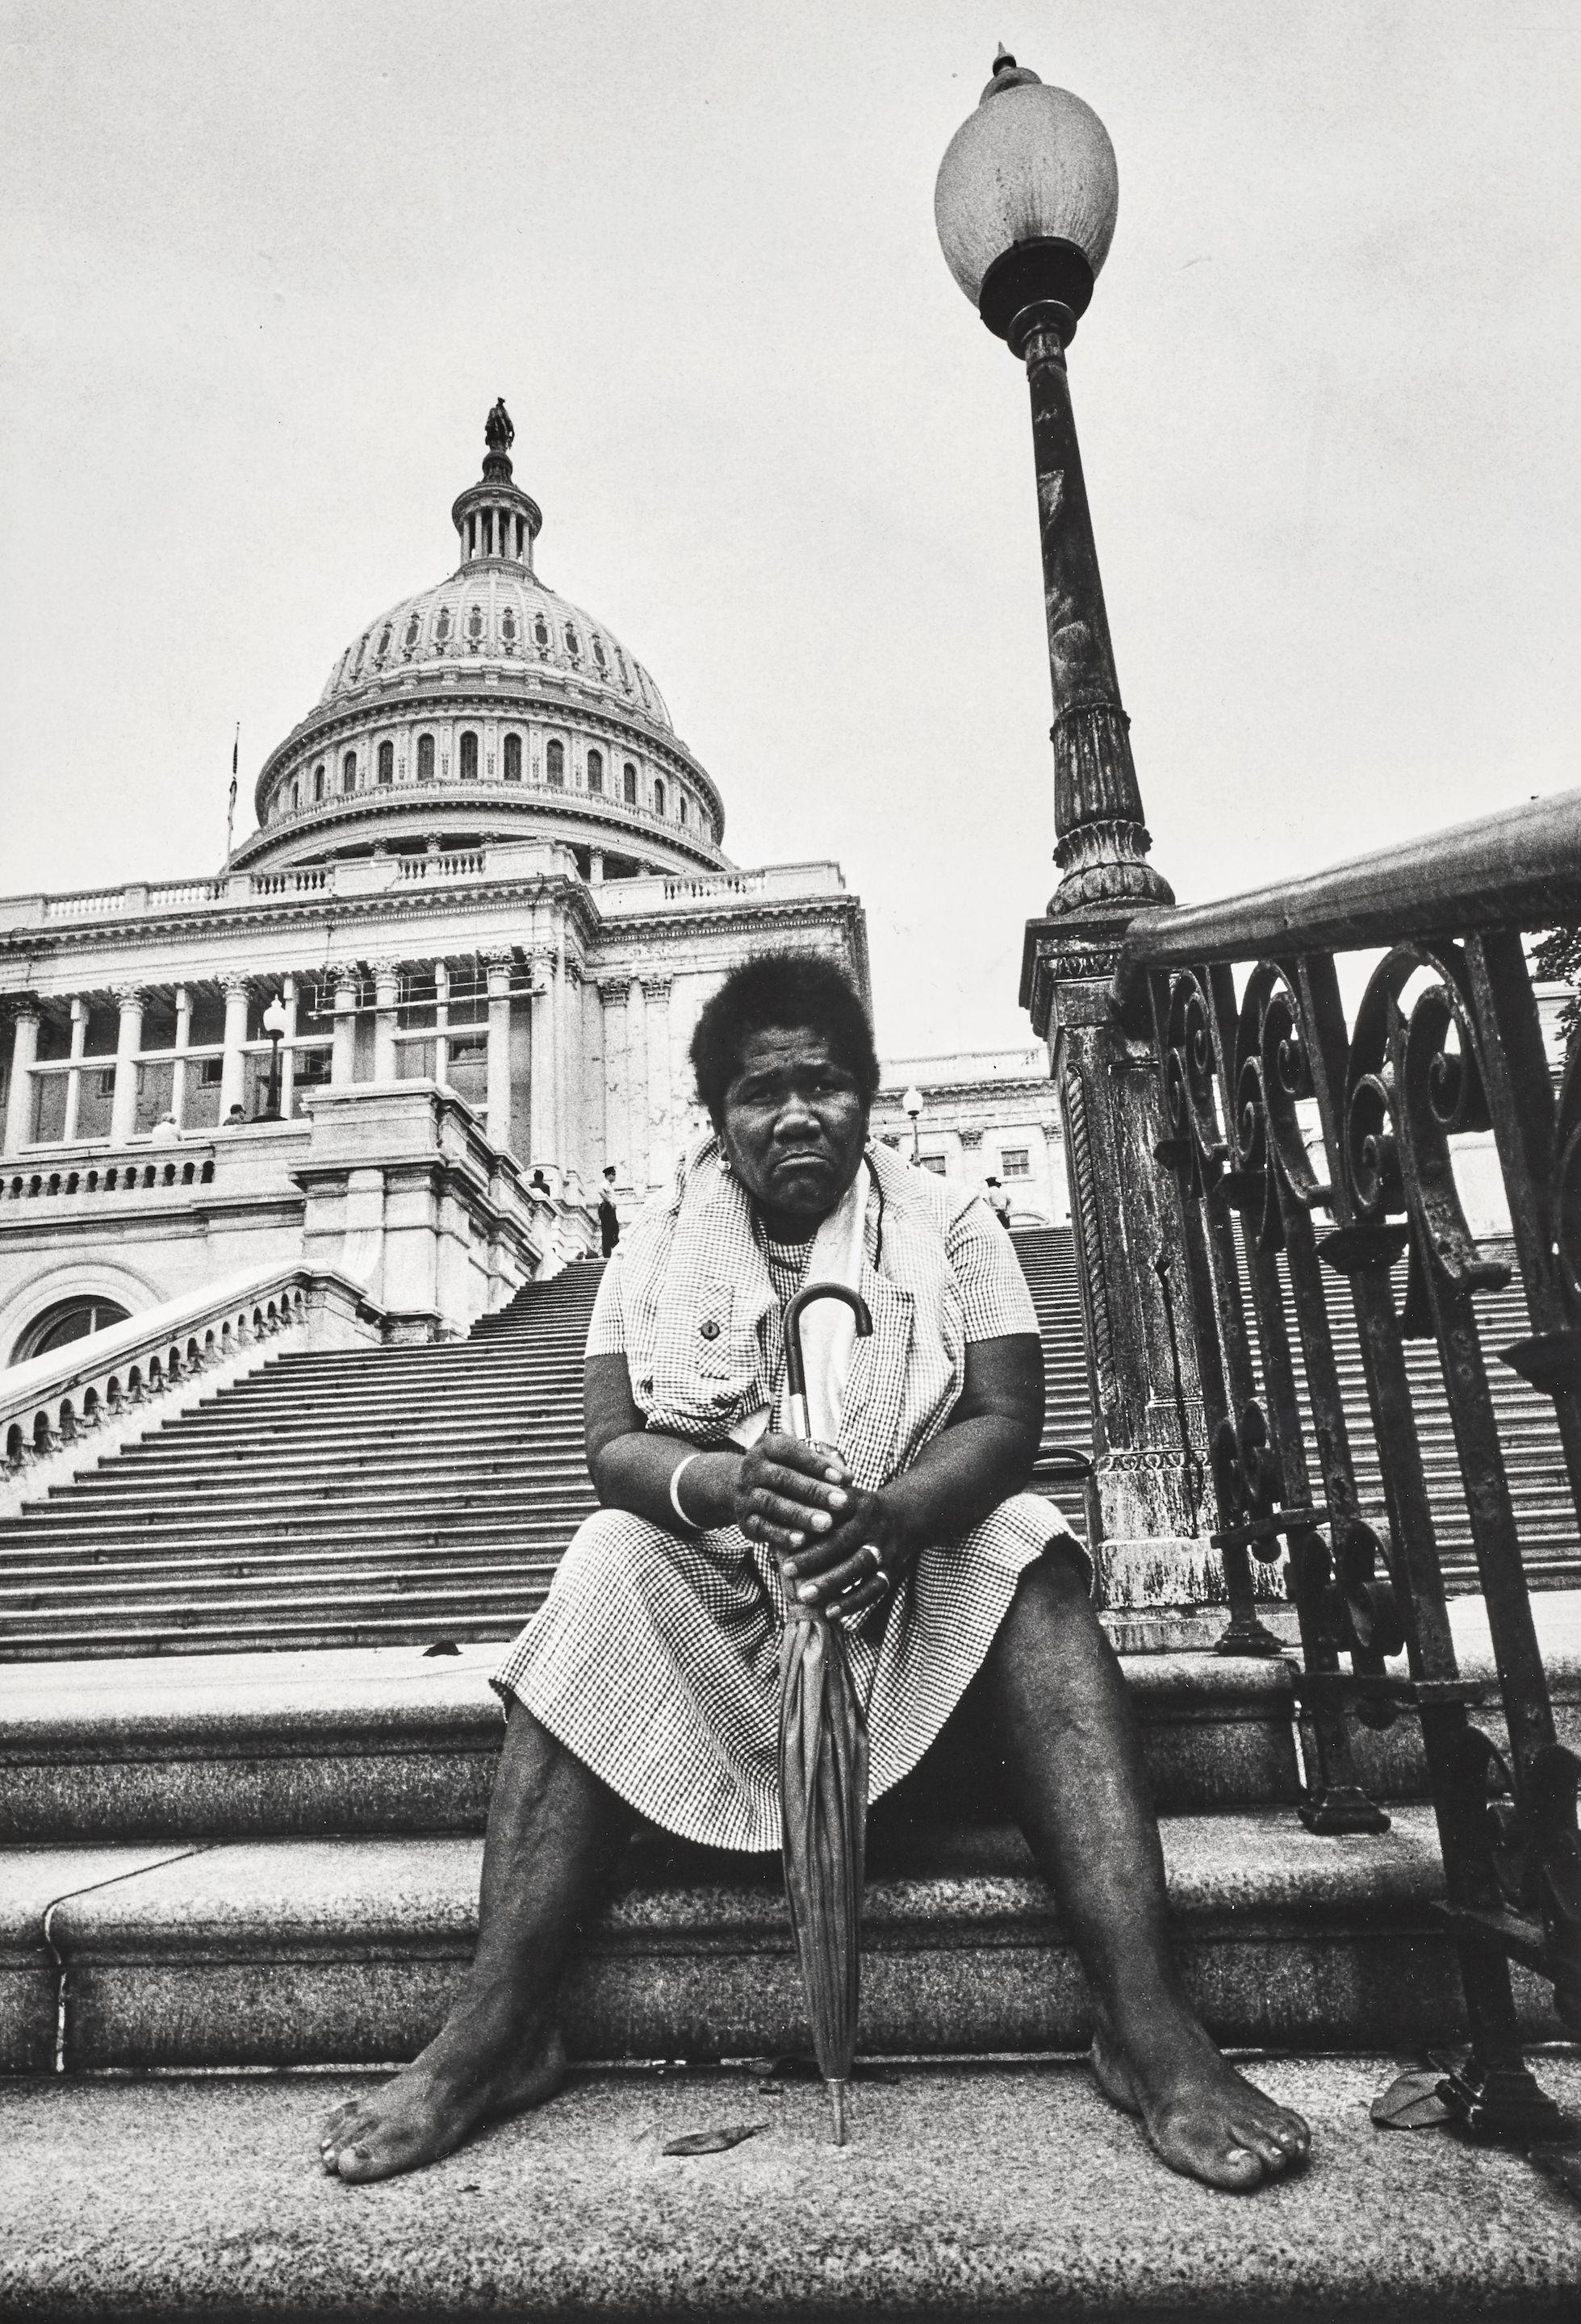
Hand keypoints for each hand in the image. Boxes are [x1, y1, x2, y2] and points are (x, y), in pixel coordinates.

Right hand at [734, 1432, 852, 1554]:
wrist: (740, 1486)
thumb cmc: (782, 1471)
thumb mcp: (798, 1460)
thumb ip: (823, 1465)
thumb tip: (849, 1477)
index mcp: (767, 1447)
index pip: (791, 1451)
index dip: (816, 1464)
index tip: (841, 1478)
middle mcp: (753, 1469)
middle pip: (783, 1478)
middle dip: (814, 1491)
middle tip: (841, 1502)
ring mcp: (746, 1495)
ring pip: (771, 1503)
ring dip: (800, 1514)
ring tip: (826, 1523)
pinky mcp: (744, 1520)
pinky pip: (761, 1527)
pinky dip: (780, 1534)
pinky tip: (801, 1540)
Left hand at [781, 1487, 921, 1623]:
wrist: (908, 1516)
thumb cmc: (860, 1510)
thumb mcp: (844, 1497)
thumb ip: (818, 1503)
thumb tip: (778, 1518)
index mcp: (857, 1503)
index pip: (831, 1513)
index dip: (809, 1526)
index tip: (785, 1537)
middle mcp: (872, 1525)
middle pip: (842, 1541)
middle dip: (813, 1557)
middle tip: (785, 1570)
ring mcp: (885, 1549)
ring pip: (858, 1567)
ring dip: (831, 1583)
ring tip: (805, 1596)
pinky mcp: (893, 1571)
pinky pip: (874, 1589)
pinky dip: (852, 1602)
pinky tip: (830, 1612)